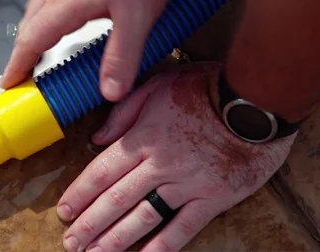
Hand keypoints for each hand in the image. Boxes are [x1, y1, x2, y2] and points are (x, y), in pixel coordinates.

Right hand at [0, 0, 177, 100]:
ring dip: (32, 35)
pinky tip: (62, 18)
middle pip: (28, 28)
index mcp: (64, 6)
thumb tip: (110, 92)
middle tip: (21, 76)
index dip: (17, 67)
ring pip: (36, 11)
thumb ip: (122, 55)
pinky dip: (45, 17)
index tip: (7, 84)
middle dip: (22, 54)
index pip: (30, 43)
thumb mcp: (137, 15)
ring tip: (37, 53)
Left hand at [57, 63, 294, 251]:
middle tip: (71, 242)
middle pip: (116, 199)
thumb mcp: (157, 85)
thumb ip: (123, 112)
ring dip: (116, 239)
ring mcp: (186, 184)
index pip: (101, 171)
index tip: (64, 211)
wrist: (255, 102)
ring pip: (143, 217)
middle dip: (90, 224)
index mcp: (142, 138)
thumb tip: (96, 138)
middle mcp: (159, 165)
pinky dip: (162, 246)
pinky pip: (183, 228)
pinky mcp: (212, 198)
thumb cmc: (205, 88)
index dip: (79, 194)